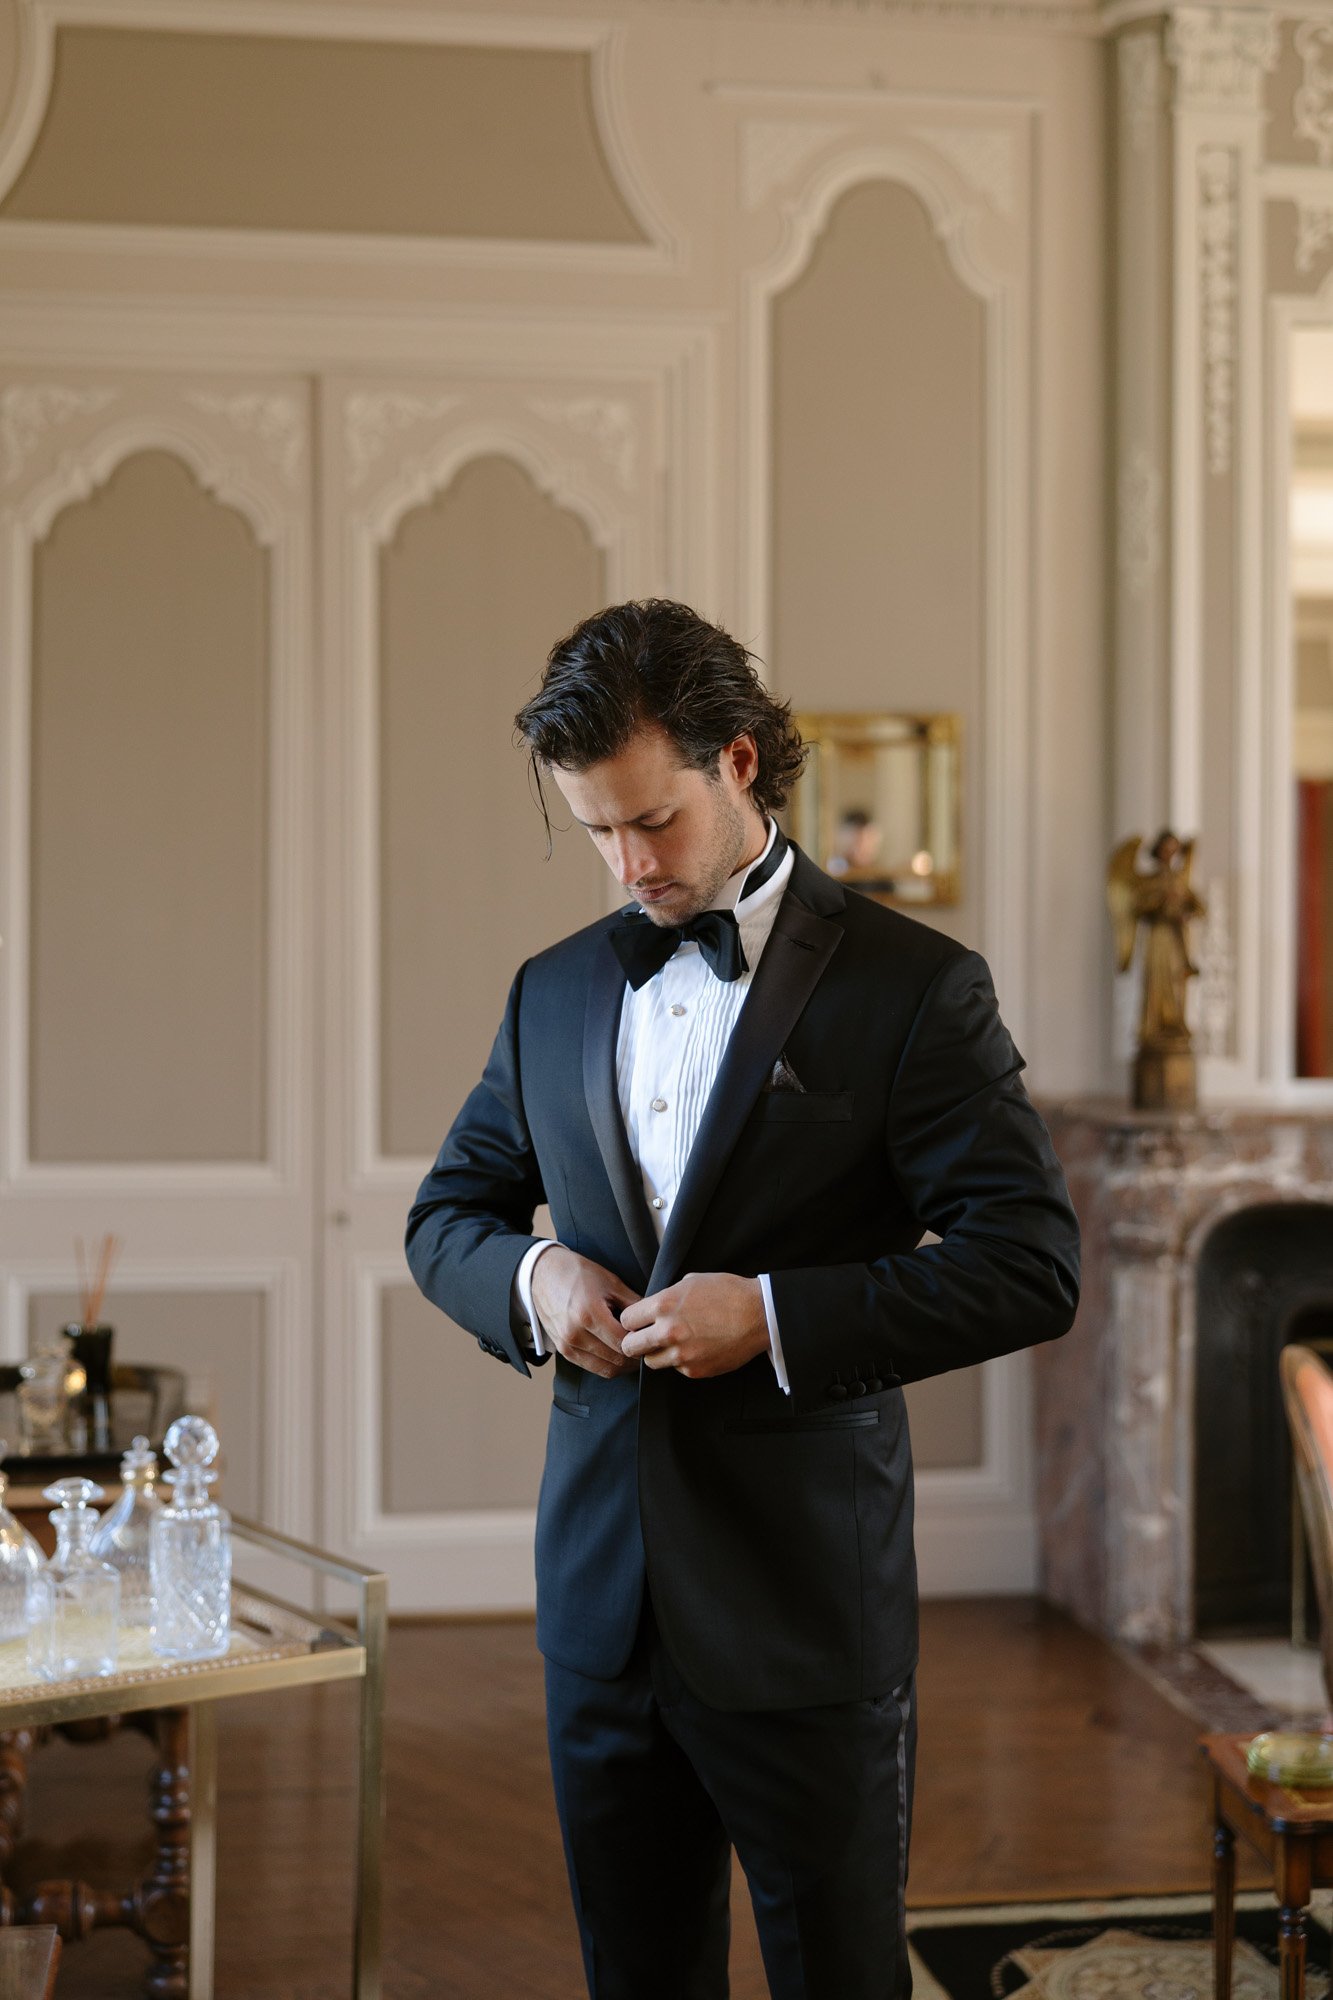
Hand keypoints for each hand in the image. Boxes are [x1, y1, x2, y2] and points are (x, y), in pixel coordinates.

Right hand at [530, 1247, 639, 1380]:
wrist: (543, 1274)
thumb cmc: (577, 1274)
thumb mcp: (610, 1282)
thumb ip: (633, 1304)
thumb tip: (653, 1319)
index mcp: (589, 1314)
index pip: (624, 1343)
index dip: (642, 1344)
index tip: (651, 1337)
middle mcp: (575, 1333)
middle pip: (616, 1359)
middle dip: (635, 1357)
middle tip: (647, 1347)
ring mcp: (566, 1344)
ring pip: (606, 1369)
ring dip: (623, 1364)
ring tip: (633, 1351)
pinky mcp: (562, 1350)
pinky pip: (592, 1367)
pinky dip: (607, 1364)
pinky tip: (616, 1353)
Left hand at [619, 1273, 769, 1379]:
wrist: (759, 1315)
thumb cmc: (728, 1293)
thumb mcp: (691, 1281)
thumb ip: (666, 1296)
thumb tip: (652, 1307)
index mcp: (663, 1305)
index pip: (626, 1320)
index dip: (632, 1321)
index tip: (639, 1322)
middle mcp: (667, 1332)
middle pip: (630, 1346)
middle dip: (635, 1341)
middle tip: (646, 1338)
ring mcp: (681, 1354)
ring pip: (651, 1362)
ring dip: (657, 1354)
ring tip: (674, 1343)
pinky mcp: (694, 1370)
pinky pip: (676, 1369)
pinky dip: (682, 1361)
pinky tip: (696, 1348)